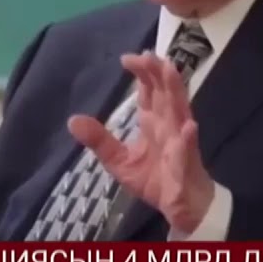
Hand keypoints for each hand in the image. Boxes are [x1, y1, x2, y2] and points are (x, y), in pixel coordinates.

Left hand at [67, 52, 212, 234]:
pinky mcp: (187, 163)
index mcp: (153, 123)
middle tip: (149, 54)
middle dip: (158, 74)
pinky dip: (189, 138)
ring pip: (180, 111)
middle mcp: (168, 126)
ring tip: (170, 70)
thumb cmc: (155, 180)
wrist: (181, 207)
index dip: (141, 74)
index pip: (148, 93)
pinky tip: (189, 126)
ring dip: (176, 91)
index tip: (128, 58)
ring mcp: (180, 142)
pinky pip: (189, 150)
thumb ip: (99, 140)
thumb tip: (73, 120)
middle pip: (164, 94)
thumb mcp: (119, 161)